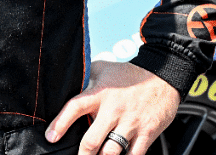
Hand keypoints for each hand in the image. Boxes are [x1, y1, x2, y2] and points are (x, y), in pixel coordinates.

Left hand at [46, 61, 179, 154]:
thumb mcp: (105, 69)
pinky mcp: (147, 133)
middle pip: (91, 141)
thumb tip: (66, 81)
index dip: (60, 123)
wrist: (164, 76)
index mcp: (100, 94)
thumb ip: (86, 76)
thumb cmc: (130, 75)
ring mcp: (131, 123)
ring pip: (110, 153)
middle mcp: (114, 110)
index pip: (75, 107)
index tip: (51, 137)